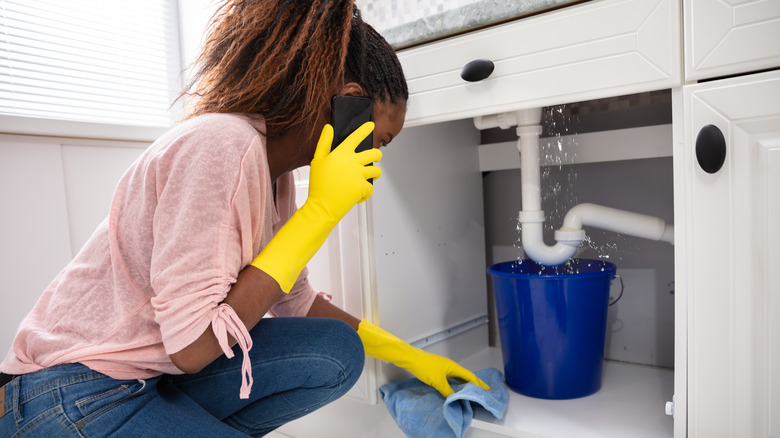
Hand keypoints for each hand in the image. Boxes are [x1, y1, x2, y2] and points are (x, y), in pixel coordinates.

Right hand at [307, 123, 381, 223]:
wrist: (322, 206)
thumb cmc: (318, 185)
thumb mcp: (317, 161)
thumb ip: (324, 143)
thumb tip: (328, 128)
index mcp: (341, 154)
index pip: (355, 137)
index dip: (365, 129)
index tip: (371, 125)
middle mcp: (352, 162)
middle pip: (374, 153)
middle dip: (377, 154)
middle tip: (375, 156)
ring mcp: (359, 175)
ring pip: (377, 170)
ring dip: (375, 173)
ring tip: (369, 176)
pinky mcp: (363, 188)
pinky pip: (371, 187)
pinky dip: (366, 192)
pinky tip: (358, 193)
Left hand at [357, 320, 489, 396]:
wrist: (411, 359)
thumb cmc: (424, 366)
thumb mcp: (437, 381)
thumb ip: (447, 391)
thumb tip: (455, 399)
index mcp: (454, 367)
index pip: (470, 376)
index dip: (479, 383)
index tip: (487, 389)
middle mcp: (451, 366)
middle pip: (465, 376)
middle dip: (474, 384)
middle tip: (482, 391)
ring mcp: (444, 368)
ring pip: (458, 377)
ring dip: (464, 384)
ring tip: (470, 392)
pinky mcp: (437, 370)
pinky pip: (451, 378)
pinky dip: (455, 384)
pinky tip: (454, 389)